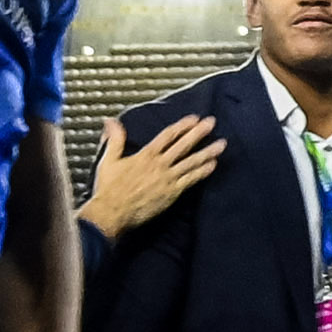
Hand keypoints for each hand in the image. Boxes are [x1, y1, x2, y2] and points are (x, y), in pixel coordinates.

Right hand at [83, 111, 225, 238]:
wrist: (112, 213)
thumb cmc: (109, 189)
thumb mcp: (109, 160)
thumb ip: (114, 139)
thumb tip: (111, 121)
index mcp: (146, 155)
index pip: (168, 135)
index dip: (182, 126)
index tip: (194, 118)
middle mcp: (159, 165)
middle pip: (183, 145)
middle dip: (199, 133)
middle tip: (212, 122)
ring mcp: (167, 179)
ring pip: (191, 162)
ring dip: (207, 152)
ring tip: (221, 144)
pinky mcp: (171, 193)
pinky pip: (190, 180)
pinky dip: (202, 172)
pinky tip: (213, 166)